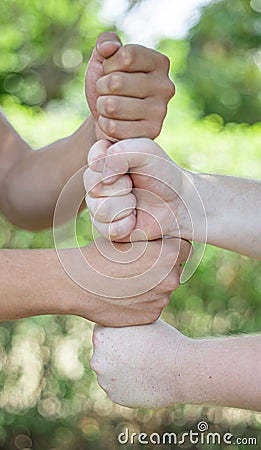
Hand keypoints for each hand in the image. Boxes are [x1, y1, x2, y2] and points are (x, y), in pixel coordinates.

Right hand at [72, 237, 190, 326]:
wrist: (79, 284)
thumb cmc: (101, 255)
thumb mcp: (129, 237)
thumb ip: (152, 241)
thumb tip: (162, 241)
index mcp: (170, 255)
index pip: (185, 249)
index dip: (171, 248)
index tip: (158, 249)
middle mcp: (171, 279)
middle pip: (175, 270)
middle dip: (162, 268)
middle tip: (137, 265)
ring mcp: (162, 300)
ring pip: (163, 289)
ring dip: (152, 285)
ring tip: (126, 281)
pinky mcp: (151, 317)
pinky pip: (152, 305)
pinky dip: (142, 301)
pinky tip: (124, 295)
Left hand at [85, 32, 174, 139]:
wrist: (107, 119)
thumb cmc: (108, 87)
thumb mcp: (103, 60)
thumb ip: (106, 43)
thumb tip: (109, 47)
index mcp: (159, 63)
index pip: (125, 55)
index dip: (108, 65)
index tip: (110, 72)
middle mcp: (166, 86)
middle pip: (116, 81)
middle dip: (101, 88)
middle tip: (107, 93)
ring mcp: (160, 112)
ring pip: (112, 106)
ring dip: (102, 107)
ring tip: (109, 108)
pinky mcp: (150, 134)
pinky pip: (113, 127)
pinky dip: (105, 125)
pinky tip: (114, 124)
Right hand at [85, 138, 189, 240]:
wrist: (179, 205)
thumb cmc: (164, 174)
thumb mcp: (147, 151)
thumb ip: (121, 152)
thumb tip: (104, 178)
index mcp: (106, 158)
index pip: (94, 158)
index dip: (111, 164)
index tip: (129, 167)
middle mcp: (98, 181)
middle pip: (93, 185)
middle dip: (121, 186)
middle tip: (135, 186)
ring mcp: (100, 205)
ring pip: (99, 209)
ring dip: (125, 206)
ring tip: (136, 203)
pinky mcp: (106, 227)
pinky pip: (106, 229)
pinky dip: (125, 225)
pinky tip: (135, 219)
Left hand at [90, 319, 188, 407]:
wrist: (180, 369)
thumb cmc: (164, 339)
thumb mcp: (140, 319)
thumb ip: (124, 319)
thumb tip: (120, 314)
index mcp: (101, 336)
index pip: (103, 329)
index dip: (119, 331)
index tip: (132, 334)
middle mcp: (97, 359)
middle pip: (104, 352)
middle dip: (117, 350)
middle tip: (139, 350)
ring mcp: (105, 380)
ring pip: (110, 371)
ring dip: (121, 368)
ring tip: (144, 364)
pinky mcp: (115, 397)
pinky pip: (119, 387)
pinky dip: (128, 384)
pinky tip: (144, 378)